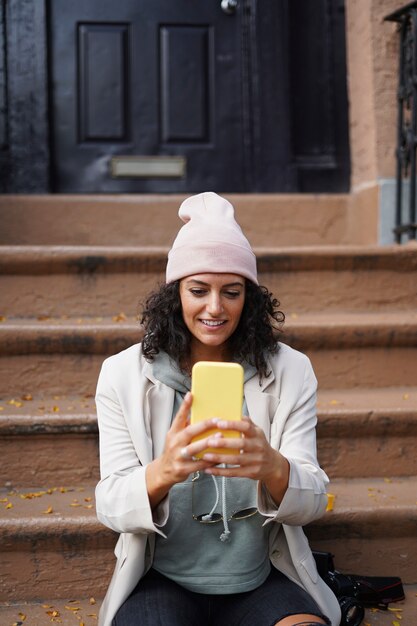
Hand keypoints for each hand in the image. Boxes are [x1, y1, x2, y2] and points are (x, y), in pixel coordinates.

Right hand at [145, 392, 223, 507]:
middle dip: (204, 425)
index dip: (185, 406)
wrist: (164, 471)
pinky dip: (211, 460)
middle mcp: (175, 443)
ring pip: (194, 449)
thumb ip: (186, 425)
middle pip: (189, 432)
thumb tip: (202, 410)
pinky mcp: (183, 469)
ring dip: (207, 442)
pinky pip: (199, 464)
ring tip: (220, 437)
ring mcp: (178, 456)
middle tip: (218, 420)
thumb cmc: (175, 449)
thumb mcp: (176, 436)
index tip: (191, 395)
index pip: (178, 417)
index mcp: (173, 432)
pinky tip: (221, 455)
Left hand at [197, 416, 289, 504]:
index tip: (219, 423)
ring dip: (219, 458)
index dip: (233, 425)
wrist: (273, 465)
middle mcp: (258, 447)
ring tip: (205, 455)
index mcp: (257, 435)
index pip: (246, 427)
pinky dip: (220, 471)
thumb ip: (247, 423)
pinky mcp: (251, 473)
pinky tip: (209, 469)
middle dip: (224, 443)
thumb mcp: (257, 432)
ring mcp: (255, 461)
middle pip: (241, 445)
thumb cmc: (259, 445)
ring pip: (236, 460)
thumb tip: (237, 413)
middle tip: (209, 441)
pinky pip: (234, 473)